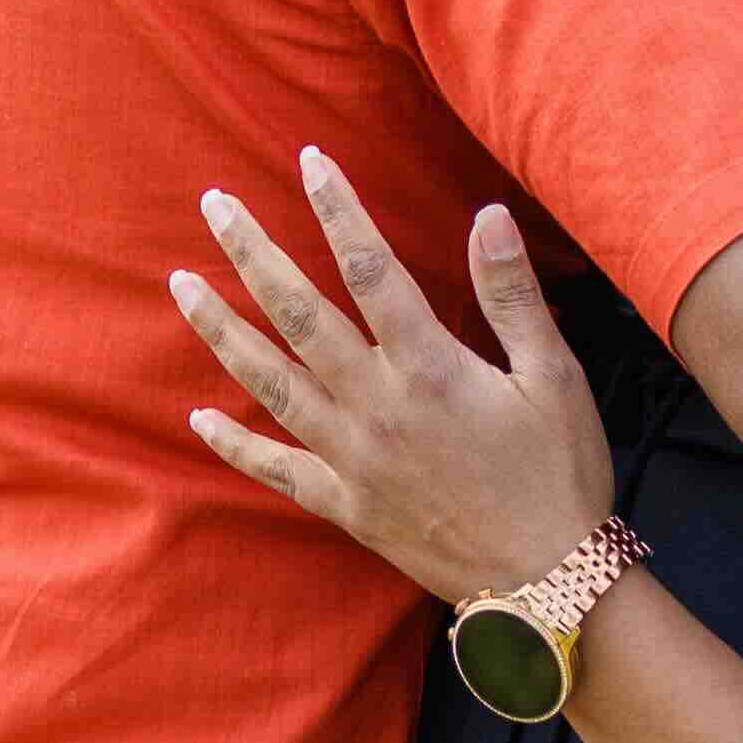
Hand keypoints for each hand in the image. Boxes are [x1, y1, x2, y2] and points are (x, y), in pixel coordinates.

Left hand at [172, 150, 614, 610]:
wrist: (547, 582)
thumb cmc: (559, 474)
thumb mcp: (554, 377)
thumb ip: (513, 295)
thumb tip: (487, 215)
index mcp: (428, 368)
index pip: (368, 269)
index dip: (336, 209)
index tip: (309, 160)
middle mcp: (375, 407)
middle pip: (297, 316)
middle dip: (251, 254)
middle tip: (214, 204)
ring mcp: (350, 458)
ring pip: (268, 383)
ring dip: (221, 330)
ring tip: (183, 285)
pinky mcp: (343, 503)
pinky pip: (276, 468)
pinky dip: (234, 444)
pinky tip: (196, 420)